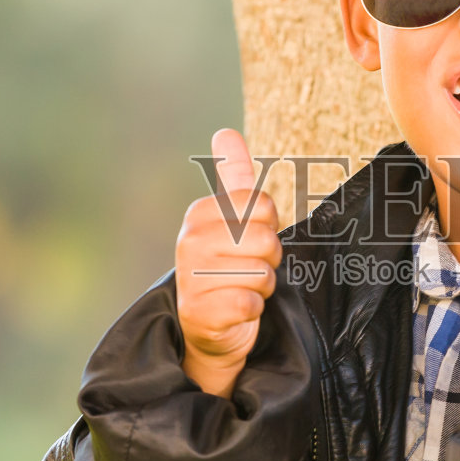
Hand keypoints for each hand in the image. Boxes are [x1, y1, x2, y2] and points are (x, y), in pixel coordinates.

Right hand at [176, 128, 281, 397]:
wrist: (206, 328)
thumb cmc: (225, 266)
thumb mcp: (229, 219)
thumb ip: (232, 176)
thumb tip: (225, 131)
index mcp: (199, 214)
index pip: (263, 206)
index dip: (268, 226)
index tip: (248, 240)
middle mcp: (190, 242)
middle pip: (268, 240)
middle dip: (268, 260)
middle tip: (246, 269)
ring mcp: (193, 277)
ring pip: (263, 273)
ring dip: (262, 287)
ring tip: (239, 289)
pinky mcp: (203, 312)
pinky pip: (252, 302)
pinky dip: (252, 310)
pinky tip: (234, 311)